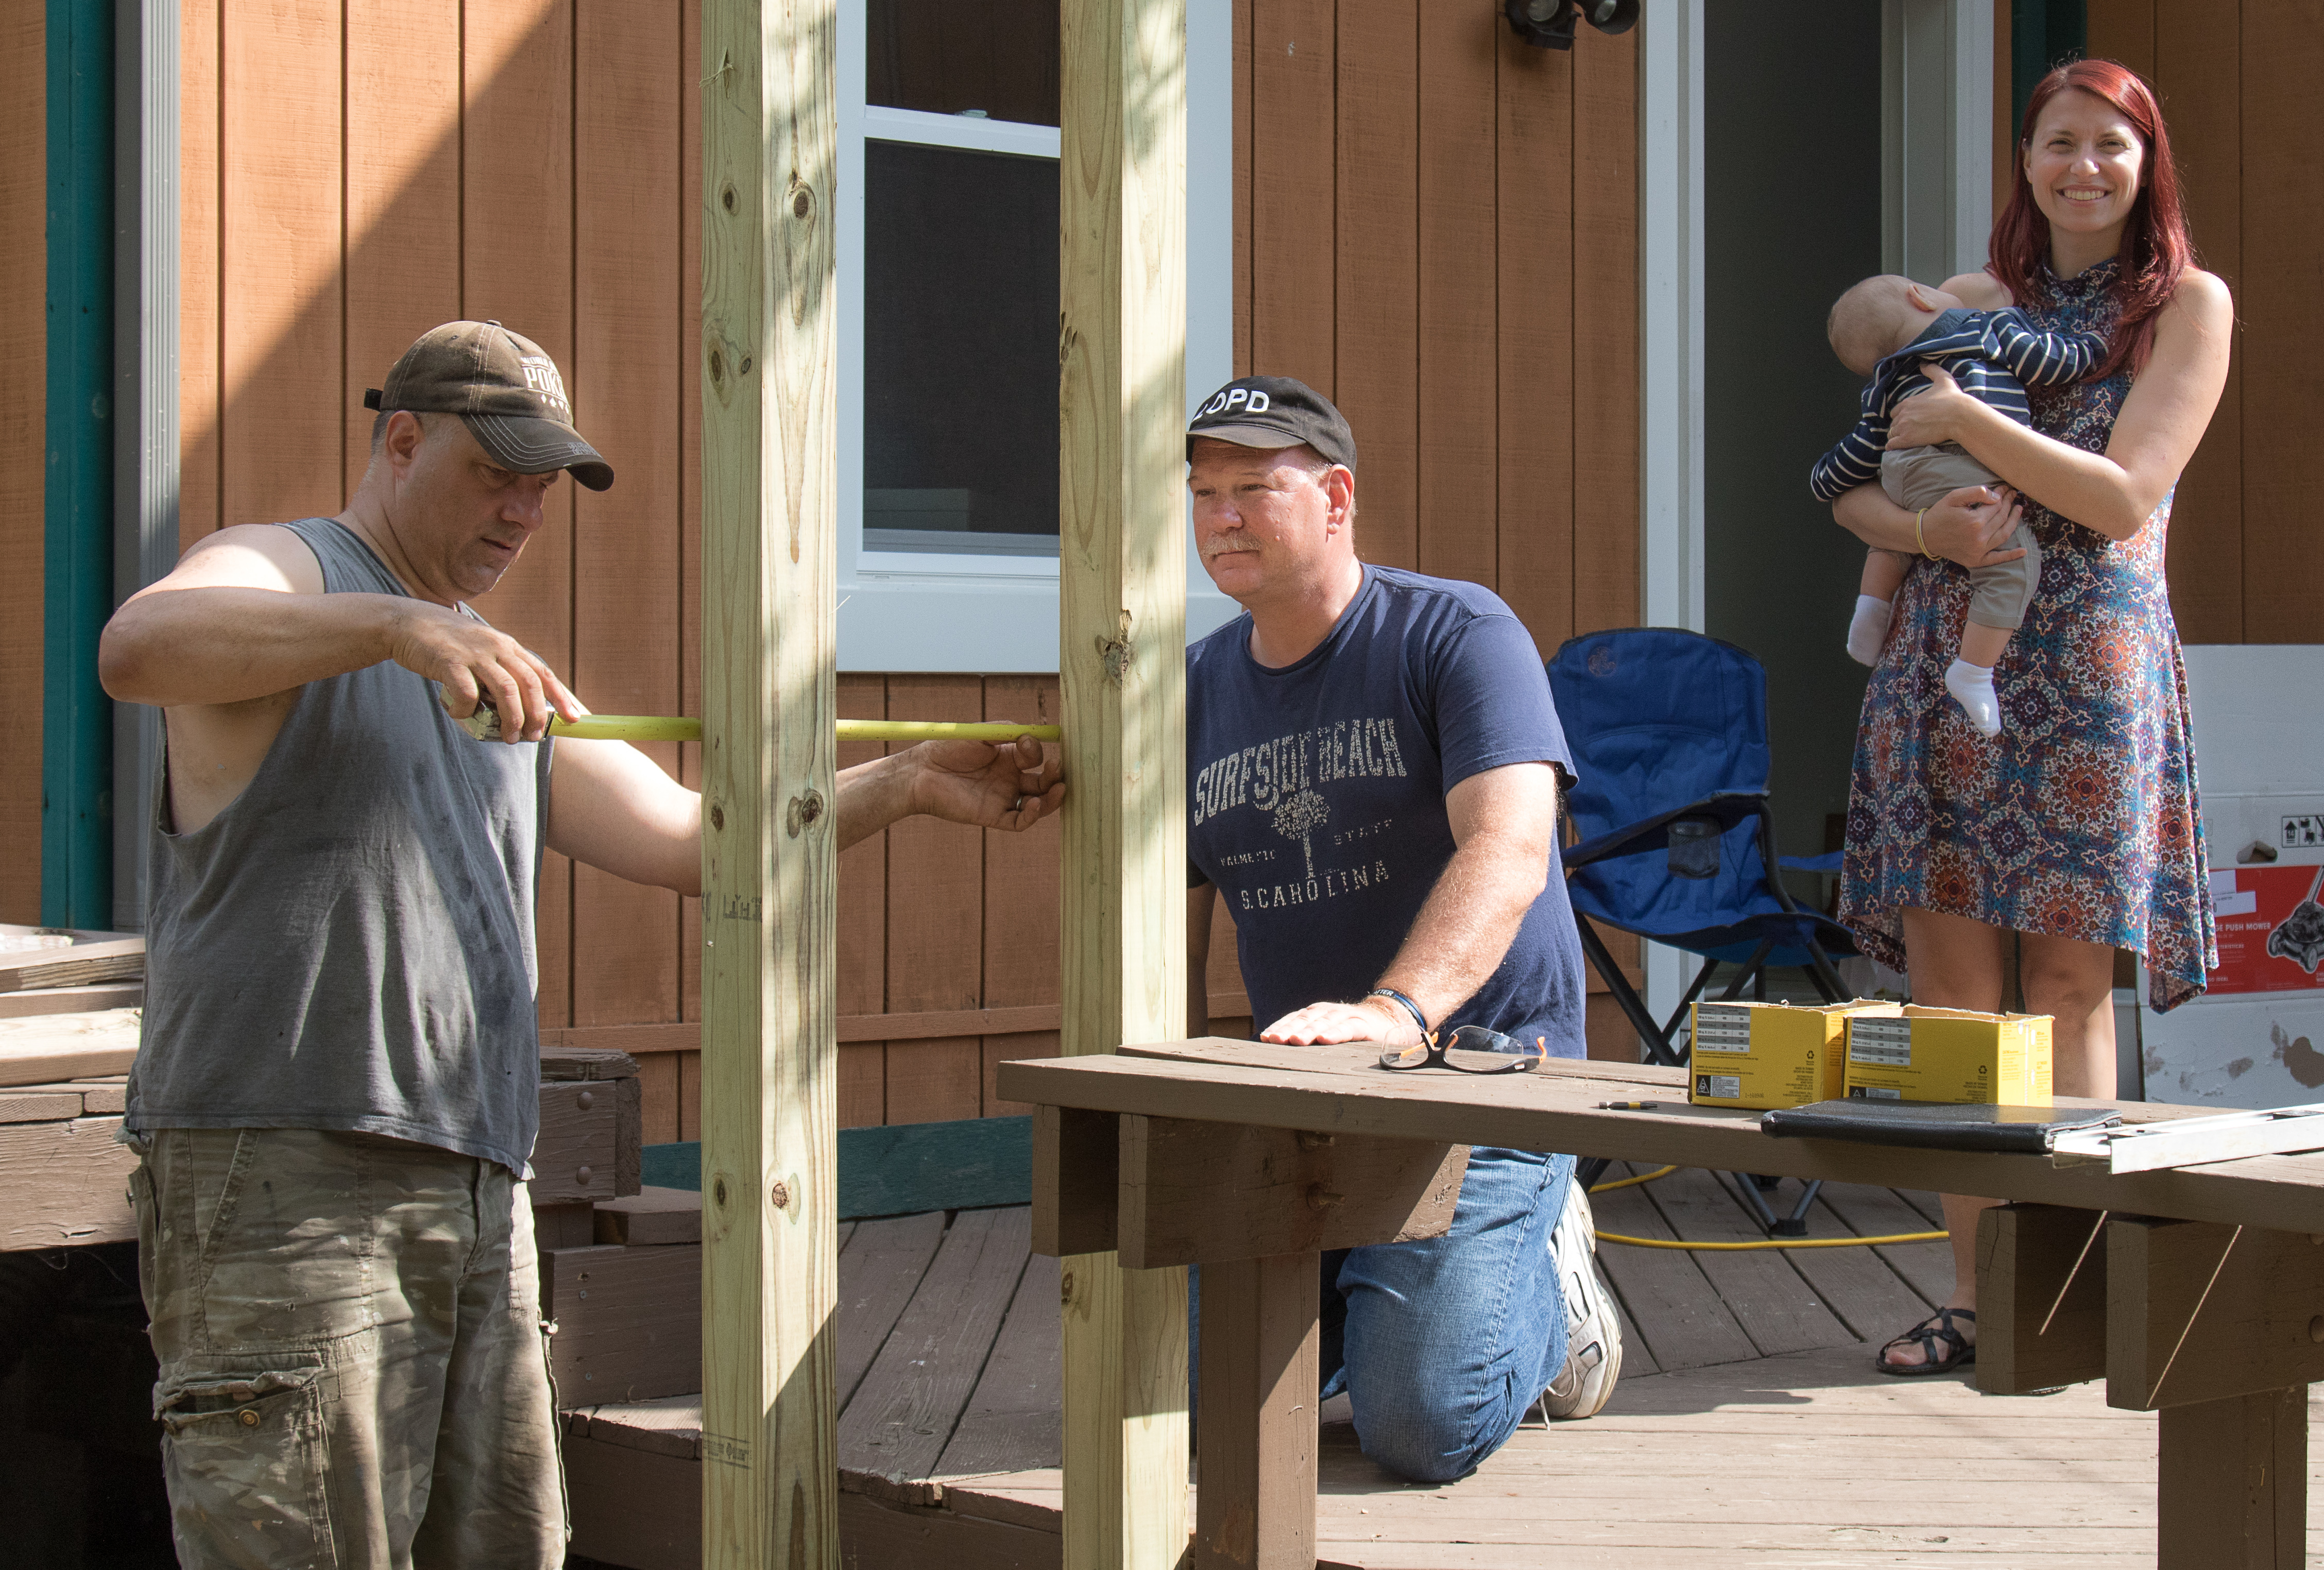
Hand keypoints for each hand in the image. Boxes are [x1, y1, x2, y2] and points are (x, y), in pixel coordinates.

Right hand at [384, 601, 579, 741]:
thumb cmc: (449, 644)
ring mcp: (473, 654)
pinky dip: (467, 710)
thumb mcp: (483, 650)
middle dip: (536, 715)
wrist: (409, 622)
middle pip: (529, 684)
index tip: (572, 718)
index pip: (542, 672)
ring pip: (506, 691)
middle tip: (533, 737)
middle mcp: (496, 647)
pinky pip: (467, 693)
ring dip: (511, 718)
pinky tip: (461, 715)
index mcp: (508, 646)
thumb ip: (500, 672)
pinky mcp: (448, 661)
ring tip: (508, 737)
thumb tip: (519, 707)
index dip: (560, 697)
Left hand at [903, 735, 1065, 831]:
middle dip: (1055, 776)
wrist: (922, 771)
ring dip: (1052, 798)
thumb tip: (1033, 741)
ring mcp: (1003, 798)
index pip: (1035, 758)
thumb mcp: (982, 734)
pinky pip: (1019, 821)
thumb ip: (1008, 732)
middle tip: (1058, 769)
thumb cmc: (949, 747)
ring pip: (1038, 804)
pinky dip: (1032, 816)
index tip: (1027, 744)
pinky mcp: (993, 816)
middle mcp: (1010, 778)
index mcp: (1009, 757)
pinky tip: (1034, 804)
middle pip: (1043, 782)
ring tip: (1059, 788)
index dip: (1037, 752)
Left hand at [1260, 996, 1422, 1047]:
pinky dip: (1336, 1033)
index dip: (1279, 1027)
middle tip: (1273, 1039)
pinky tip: (1325, 1040)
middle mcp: (1328, 1013)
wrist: (1386, 1019)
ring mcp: (1345, 1017)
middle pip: (1305, 1020)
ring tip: (1295, 1041)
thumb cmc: (1349, 1030)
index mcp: (1316, 1014)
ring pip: (1323, 1023)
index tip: (1264, 1037)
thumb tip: (1280, 1050)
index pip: (1294, 1019)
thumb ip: (1308, 1038)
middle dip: (1288, 1030)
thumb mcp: (1326, 1032)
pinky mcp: (1362, 1025)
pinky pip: (1348, 1029)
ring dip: (1308, 1031)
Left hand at [1885, 363, 1977, 449]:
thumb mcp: (1943, 379)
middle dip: (1899, 428)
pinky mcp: (1907, 439)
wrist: (1961, 416)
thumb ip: (1932, 370)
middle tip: (1910, 432)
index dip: (1901, 417)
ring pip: (1892, 435)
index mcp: (1908, 402)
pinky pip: (1891, 445)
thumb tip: (1924, 363)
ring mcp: (1904, 427)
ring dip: (1897, 438)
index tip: (1910, 421)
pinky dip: (1893, 446)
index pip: (1896, 412)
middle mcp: (1903, 414)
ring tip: (1907, 440)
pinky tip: (1899, 447)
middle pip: (1894, 424)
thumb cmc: (1954, 398)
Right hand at [1917, 484, 2026, 569]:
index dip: (2003, 495)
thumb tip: (1997, 496)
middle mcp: (1979, 537)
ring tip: (2018, 509)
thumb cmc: (1939, 514)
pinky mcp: (1976, 560)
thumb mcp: (1954, 496)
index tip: (2006, 488)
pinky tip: (2023, 551)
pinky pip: (1997, 559)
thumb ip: (1976, 492)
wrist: (1924, 536)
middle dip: (2009, 504)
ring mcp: (1978, 551)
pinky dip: (2011, 556)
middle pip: (2001, 518)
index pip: (1996, 506)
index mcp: (1974, 521)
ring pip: (2004, 534)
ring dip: (2014, 521)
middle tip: (2012, 495)